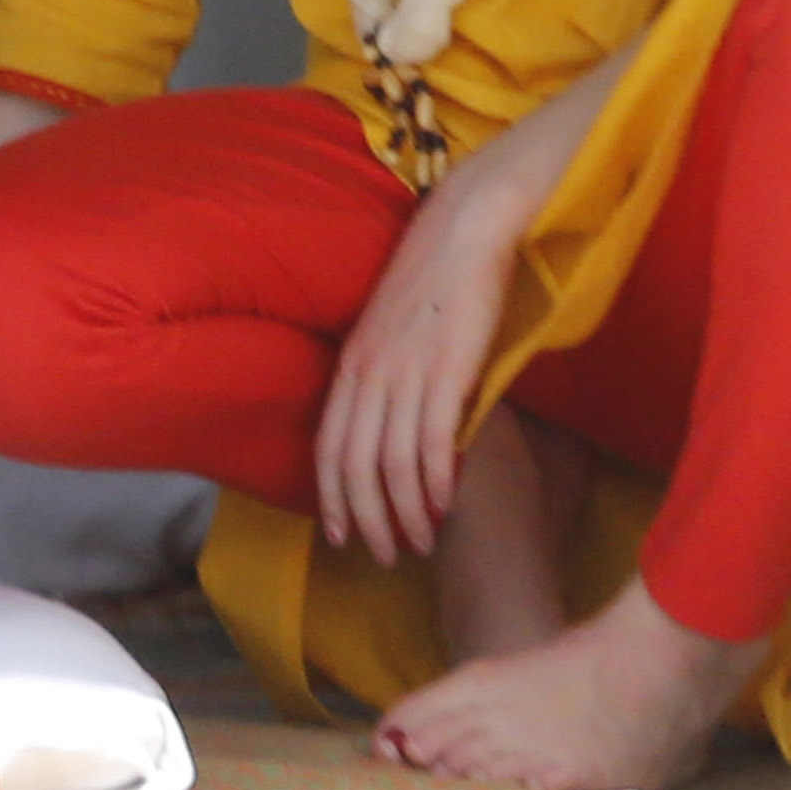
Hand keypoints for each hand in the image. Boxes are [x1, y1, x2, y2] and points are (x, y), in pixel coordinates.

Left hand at [312, 174, 520, 566]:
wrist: (463, 231)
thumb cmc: (432, 282)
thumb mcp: (392, 335)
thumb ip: (387, 379)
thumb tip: (394, 428)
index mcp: (349, 366)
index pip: (327, 447)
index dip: (331, 497)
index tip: (339, 537)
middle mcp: (368, 373)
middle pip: (353, 466)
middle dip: (365, 520)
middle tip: (383, 558)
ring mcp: (405, 372)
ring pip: (391, 463)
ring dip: (404, 512)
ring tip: (419, 544)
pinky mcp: (447, 370)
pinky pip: (433, 440)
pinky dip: (435, 480)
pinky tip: (444, 506)